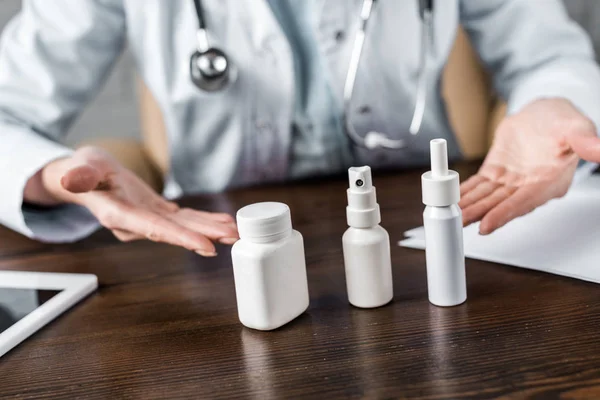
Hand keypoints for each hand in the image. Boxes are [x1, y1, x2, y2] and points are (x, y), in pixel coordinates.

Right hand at [31, 146, 237, 255]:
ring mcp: (148, 221)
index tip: (205, 245)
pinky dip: (204, 220)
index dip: (179, 237)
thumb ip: (80, 175)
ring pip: (183, 227)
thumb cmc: (82, 169)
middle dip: (204, 236)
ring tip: (235, 232)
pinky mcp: (157, 214)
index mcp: (117, 215)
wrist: (87, 175)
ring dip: (209, 230)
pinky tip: (223, 222)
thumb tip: (72, 179)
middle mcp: (136, 224)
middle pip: (174, 233)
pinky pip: (184, 219)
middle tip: (233, 238)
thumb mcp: (79, 166)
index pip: (152, 228)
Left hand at [459, 98, 599, 234]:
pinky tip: (452, 199)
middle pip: (501, 204)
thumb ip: (584, 140)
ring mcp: (511, 181)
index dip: (504, 214)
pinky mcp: (496, 172)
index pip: (524, 202)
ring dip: (470, 206)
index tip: (486, 225)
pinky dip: (466, 192)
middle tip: (459, 222)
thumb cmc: (562, 121)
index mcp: (549, 182)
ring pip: (487, 197)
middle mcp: (528, 186)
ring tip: (451, 214)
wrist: (545, 113)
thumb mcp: (575, 127)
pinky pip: (479, 185)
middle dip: (480, 214)